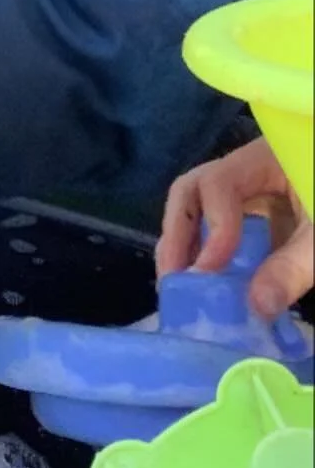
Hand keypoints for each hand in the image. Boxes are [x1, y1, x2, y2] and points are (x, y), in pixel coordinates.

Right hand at [156, 137, 311, 318]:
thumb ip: (295, 267)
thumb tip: (256, 307)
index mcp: (263, 160)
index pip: (218, 185)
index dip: (212, 227)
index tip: (211, 273)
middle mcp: (247, 169)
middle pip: (192, 189)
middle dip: (178, 234)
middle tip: (173, 280)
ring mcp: (252, 189)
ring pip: (199, 205)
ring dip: (186, 244)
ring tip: (182, 285)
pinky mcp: (263, 212)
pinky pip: (223, 225)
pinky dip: (211, 252)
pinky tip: (213, 282)